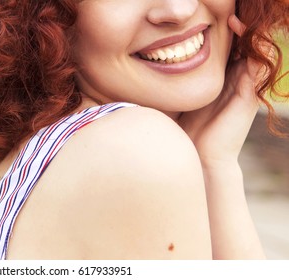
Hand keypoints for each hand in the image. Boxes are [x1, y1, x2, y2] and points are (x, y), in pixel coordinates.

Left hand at [178, 15, 269, 164]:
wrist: (197, 158)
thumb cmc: (183, 131)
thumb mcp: (177, 100)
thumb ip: (174, 84)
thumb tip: (154, 68)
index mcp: (220, 83)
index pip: (225, 51)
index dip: (219, 34)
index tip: (206, 17)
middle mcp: (235, 83)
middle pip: (240, 48)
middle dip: (234, 29)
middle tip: (225, 8)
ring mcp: (244, 89)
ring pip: (251, 52)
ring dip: (245, 32)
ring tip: (232, 14)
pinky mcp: (248, 96)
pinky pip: (256, 65)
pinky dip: (251, 46)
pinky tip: (238, 28)